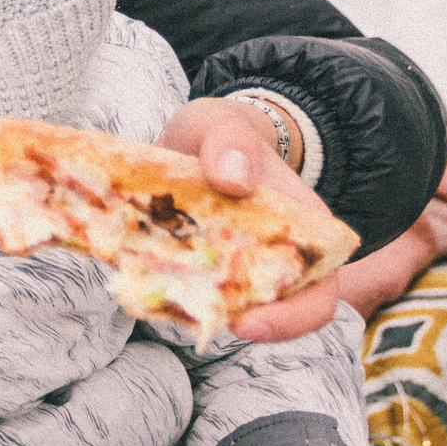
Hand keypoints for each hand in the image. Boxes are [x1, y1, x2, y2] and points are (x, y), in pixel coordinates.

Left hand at [155, 97, 338, 340]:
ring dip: (184, 306)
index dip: (291, 320)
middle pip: (264, 317)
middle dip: (226, 319)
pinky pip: (176, 296)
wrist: (196, 142)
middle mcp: (269, 263)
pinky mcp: (190, 275)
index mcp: (301, 235)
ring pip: (214, 311)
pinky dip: (155, 291)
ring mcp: (229, 275)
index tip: (247, 322)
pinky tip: (129, 274)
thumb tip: (234, 179)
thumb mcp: (225, 124)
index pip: (317, 297)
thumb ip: (231, 139)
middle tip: (188, 313)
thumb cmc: (224, 137)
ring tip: (151, 286)